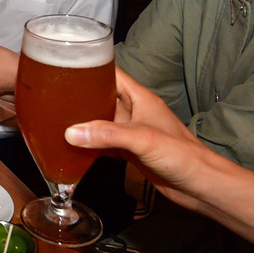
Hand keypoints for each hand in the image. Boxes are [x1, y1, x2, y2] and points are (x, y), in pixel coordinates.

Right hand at [64, 68, 206, 209]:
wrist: (201, 187)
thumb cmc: (182, 155)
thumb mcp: (142, 139)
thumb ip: (107, 134)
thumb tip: (72, 132)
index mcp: (139, 98)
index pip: (111, 74)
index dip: (90, 68)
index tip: (66, 65)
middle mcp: (133, 111)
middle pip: (100, 97)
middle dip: (79, 96)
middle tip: (52, 95)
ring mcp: (130, 132)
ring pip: (99, 121)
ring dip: (82, 122)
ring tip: (55, 119)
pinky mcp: (129, 151)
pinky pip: (102, 143)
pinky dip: (88, 144)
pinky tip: (72, 147)